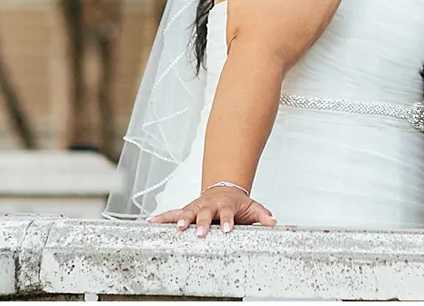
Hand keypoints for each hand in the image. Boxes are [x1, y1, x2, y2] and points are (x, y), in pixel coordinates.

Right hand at [147, 185, 275, 236]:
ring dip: (182, 220)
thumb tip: (272, 222)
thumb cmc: (237, 203)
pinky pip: (173, 213)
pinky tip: (151, 221)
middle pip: (205, 213)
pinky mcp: (187, 209)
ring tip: (178, 229)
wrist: (224, 189)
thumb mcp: (252, 207)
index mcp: (226, 205)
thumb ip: (262, 215)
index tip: (228, 230)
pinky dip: (162, 217)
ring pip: (188, 212)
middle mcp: (209, 205)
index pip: (228, 213)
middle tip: (199, 233)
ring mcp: (197, 206)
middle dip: (202, 223)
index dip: (227, 221)